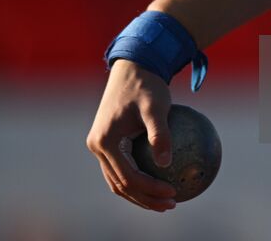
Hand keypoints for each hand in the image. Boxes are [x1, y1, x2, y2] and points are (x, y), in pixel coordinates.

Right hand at [86, 59, 178, 211]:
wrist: (133, 65)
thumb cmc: (147, 84)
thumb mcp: (156, 106)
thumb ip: (160, 134)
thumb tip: (167, 163)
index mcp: (104, 141)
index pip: (128, 177)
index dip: (150, 190)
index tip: (174, 193)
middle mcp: (96, 145)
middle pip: (120, 185)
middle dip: (145, 199)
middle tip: (172, 204)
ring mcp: (99, 145)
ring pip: (117, 180)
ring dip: (140, 193)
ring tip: (166, 200)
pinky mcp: (106, 142)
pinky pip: (122, 167)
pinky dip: (138, 178)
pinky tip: (161, 180)